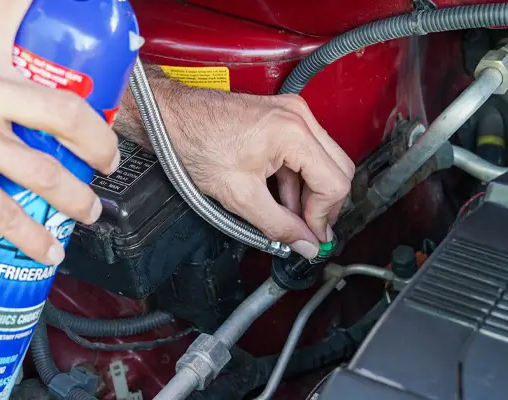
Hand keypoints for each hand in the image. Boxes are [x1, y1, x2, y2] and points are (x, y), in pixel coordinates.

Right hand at [0, 0, 118, 264]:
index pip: (38, 55)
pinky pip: (11, 215)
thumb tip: (39, 69)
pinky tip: (49, 248)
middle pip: (62, 115)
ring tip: (87, 209)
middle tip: (106, 159)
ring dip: (77, 197)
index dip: (69, 49)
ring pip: (46, 172)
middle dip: (98, 142)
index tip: (106, 91)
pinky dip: (36, 237)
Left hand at [155, 89, 353, 258]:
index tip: (310, 236)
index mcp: (293, 133)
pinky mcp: (282, 116)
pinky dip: (297, 177)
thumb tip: (304, 243)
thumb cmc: (195, 142)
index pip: (334, 184)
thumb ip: (278, 225)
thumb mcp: (239, 195)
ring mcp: (292, 113)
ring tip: (286, 216)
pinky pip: (306, 151)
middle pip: (338, 170)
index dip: (324, 217)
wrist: (170, 116)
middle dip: (323, 205)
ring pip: (324, 161)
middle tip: (307, 230)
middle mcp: (299, 117)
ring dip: (309, 193)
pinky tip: (278, 197)